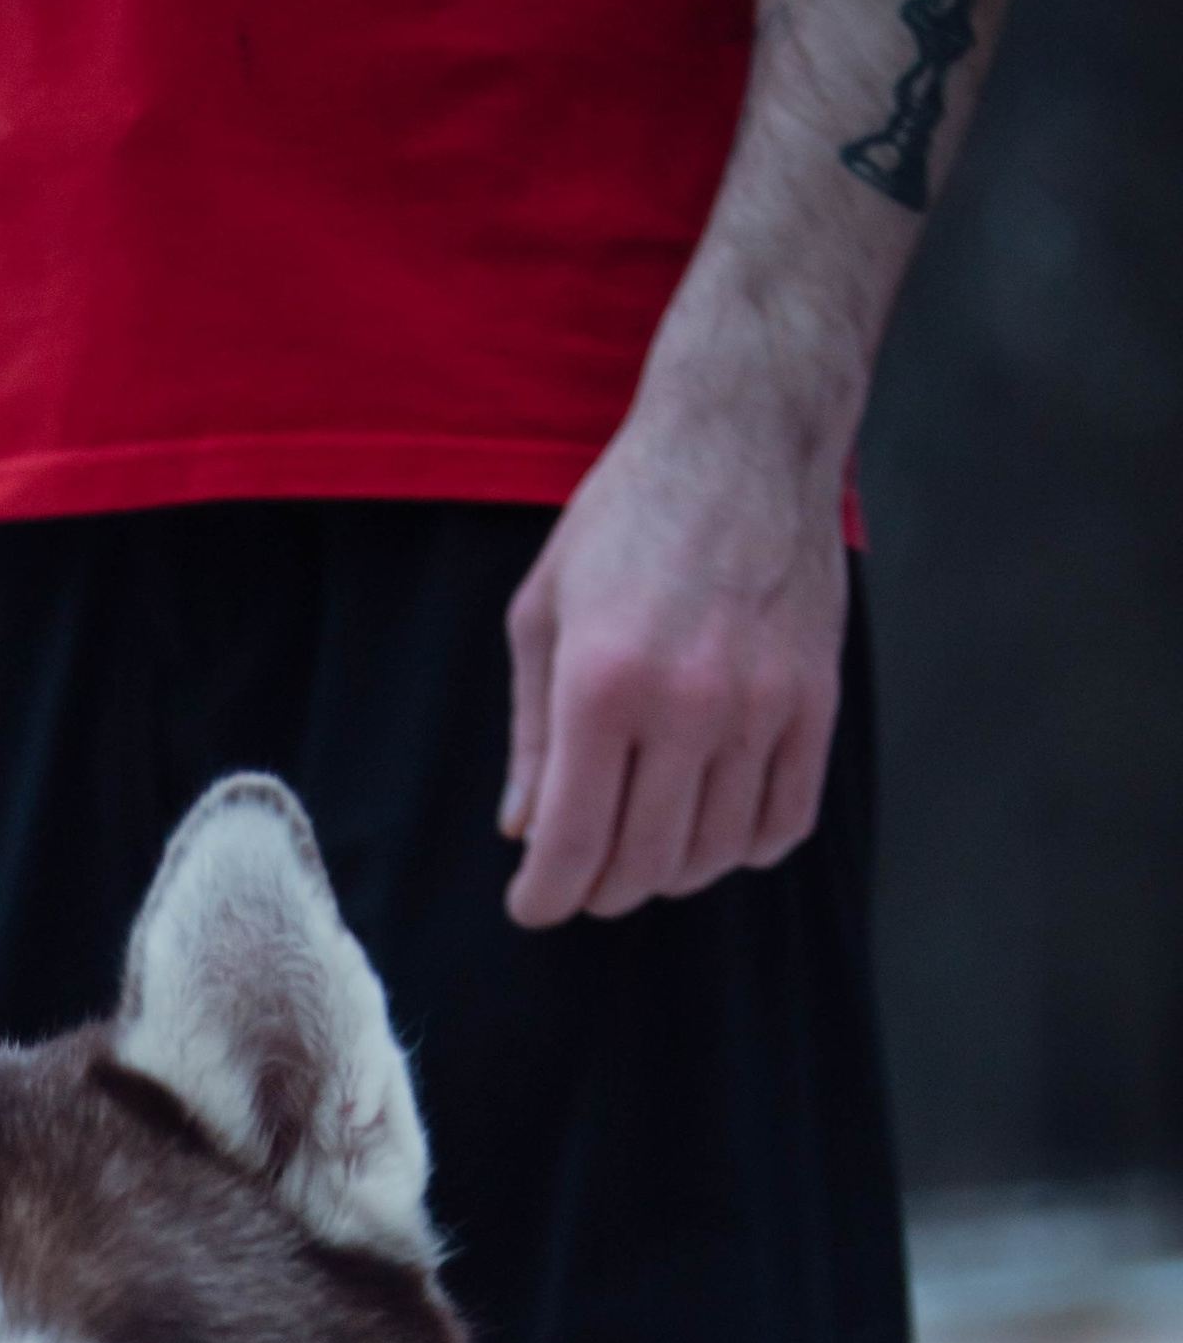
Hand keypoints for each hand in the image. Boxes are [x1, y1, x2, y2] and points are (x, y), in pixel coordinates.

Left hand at [498, 378, 851, 928]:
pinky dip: (745, 846)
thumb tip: (525, 833)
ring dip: (669, 871)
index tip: (534, 906)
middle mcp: (688, 703)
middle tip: (583, 875)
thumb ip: (532, 735)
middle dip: (600, 891)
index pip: (573, 843)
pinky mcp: (818, 699)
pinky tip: (715, 826)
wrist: (744, 436)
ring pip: (714, 855)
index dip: (545, 898)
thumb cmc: (625, 519)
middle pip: (643, 865)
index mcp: (602, 683)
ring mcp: (764, 704)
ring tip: (643, 842)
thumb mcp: (543, 614)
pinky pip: (786, 821)